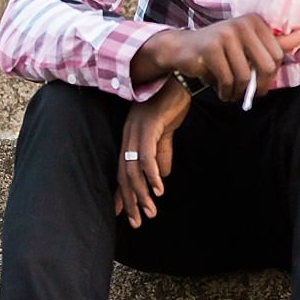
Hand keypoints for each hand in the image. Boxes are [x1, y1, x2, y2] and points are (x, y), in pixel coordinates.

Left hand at [115, 84, 191, 228]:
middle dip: (130, 201)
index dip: (123, 194)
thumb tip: (162, 175)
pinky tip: (159, 189)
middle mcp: (129, 136)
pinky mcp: (148, 126)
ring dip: (142, 193)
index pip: (123, 171)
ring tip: (150, 212)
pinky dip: (151, 174)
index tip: (125, 215)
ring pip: (133, 169)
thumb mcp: (166, 132)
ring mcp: (136, 131)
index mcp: (131, 138)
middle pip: (124, 175)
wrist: (176, 78)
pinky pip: (147, 155)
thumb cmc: (171, 101)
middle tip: (138, 222)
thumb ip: (163, 152)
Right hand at [142, 16, 299, 102]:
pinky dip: (226, 91)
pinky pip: (227, 79)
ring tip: (231, 93)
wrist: (183, 49)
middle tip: (249, 94)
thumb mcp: (249, 45)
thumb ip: (276, 43)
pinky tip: (222, 91)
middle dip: (259, 86)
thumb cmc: (220, 50)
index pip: (277, 55)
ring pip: (245, 76)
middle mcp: (242, 25)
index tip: (259, 82)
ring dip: (238, 92)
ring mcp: (225, 35)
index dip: (270, 75)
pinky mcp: (210, 48)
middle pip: (266, 66)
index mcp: (255, 22)